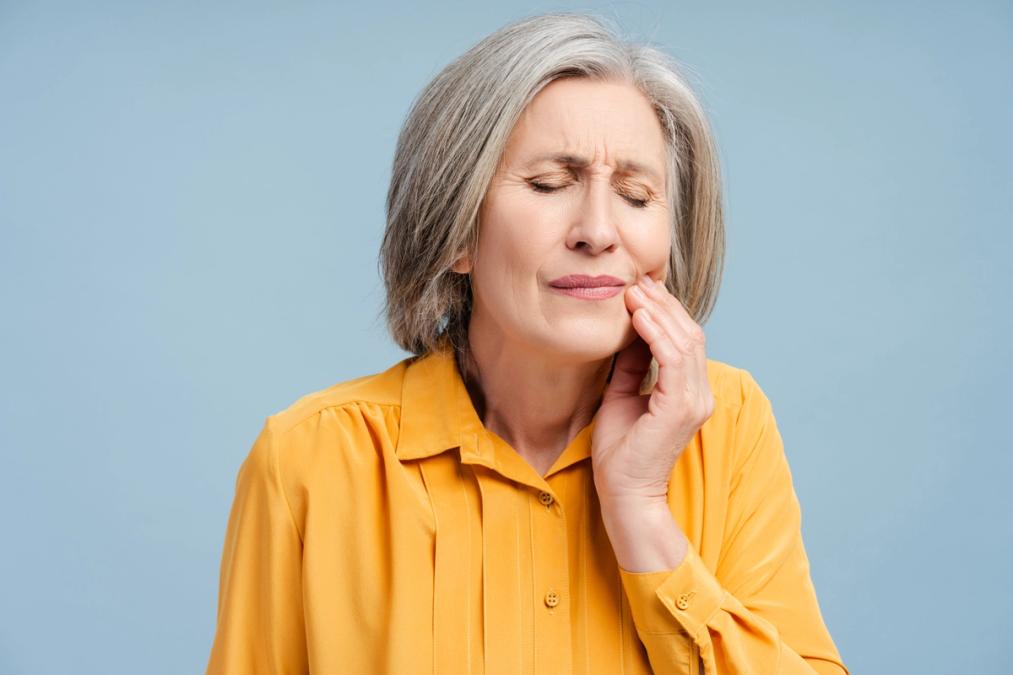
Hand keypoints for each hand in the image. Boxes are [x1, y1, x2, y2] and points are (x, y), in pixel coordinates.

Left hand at [591, 273, 714, 506]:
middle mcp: (699, 394)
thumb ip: (631, 365)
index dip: (665, 310)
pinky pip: (673, 359)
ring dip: (659, 312)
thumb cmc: (621, 452)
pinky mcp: (680, 408)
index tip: (638, 288)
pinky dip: (657, 333)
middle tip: (636, 280)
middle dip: (663, 303)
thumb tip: (630, 332)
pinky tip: (638, 316)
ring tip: (634, 291)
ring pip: (685, 341)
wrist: (624, 493)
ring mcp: (694, 402)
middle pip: (690, 333)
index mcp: (688, 392)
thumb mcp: (622, 396)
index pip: (685, 339)